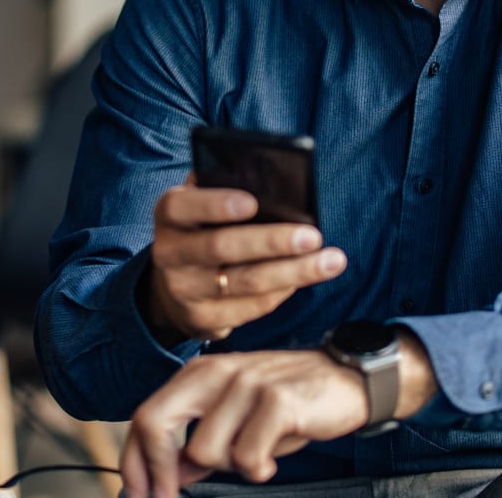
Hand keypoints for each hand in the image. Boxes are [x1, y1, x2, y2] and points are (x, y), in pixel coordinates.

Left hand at [120, 349, 368, 497]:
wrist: (348, 379)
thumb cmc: (291, 400)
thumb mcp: (239, 414)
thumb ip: (200, 437)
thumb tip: (167, 474)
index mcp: (202, 372)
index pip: (146, 415)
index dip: (135, 462)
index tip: (140, 495)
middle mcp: (218, 371)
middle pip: (156, 423)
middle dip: (157, 471)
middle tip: (172, 495)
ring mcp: (247, 383)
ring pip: (204, 451)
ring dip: (227, 466)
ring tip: (255, 453)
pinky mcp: (276, 400)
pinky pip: (247, 457)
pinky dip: (259, 468)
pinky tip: (273, 458)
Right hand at [144, 183, 346, 342]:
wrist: (174, 281)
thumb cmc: (205, 226)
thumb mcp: (204, 202)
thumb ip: (227, 187)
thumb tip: (276, 181)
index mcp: (171, 214)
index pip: (185, 207)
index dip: (216, 204)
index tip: (254, 202)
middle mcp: (170, 253)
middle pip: (223, 248)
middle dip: (272, 241)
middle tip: (313, 236)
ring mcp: (184, 291)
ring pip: (245, 282)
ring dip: (293, 272)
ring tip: (330, 261)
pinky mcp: (203, 320)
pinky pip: (251, 308)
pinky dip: (283, 292)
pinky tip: (306, 277)